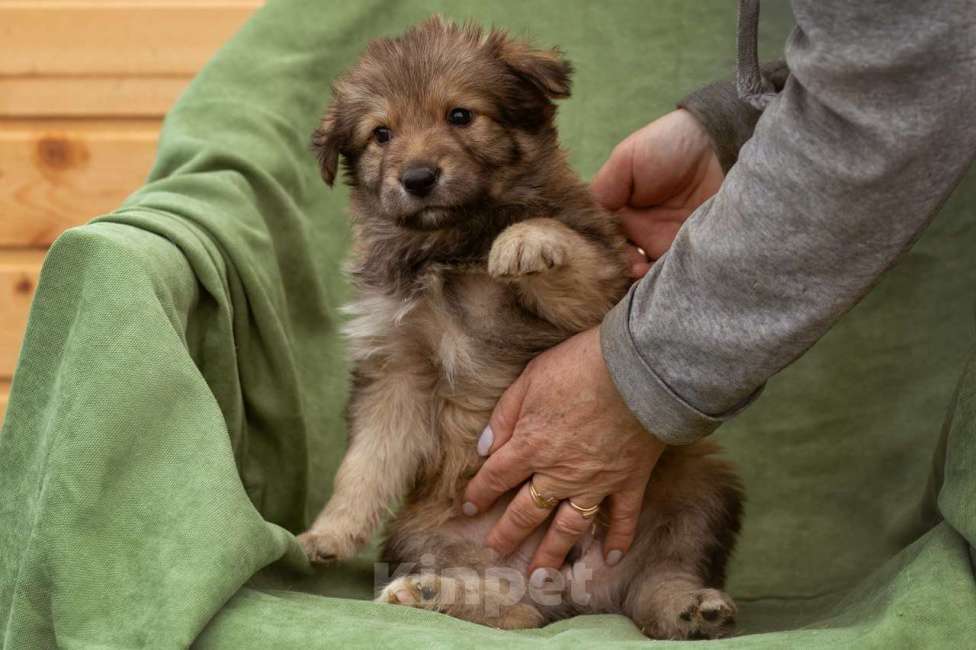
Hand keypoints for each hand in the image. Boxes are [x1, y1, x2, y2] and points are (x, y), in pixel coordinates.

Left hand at [462, 327, 664, 576]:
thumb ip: (505, 415)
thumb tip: (483, 447)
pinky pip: (621, 519)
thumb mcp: (530, 379)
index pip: (496, 477)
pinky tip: (607, 559)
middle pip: (526, 511)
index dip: (479, 494)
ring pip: (568, 526)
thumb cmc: (580, 366)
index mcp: (530, 446)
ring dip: (551, 552)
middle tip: (495, 551)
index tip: (468, 509)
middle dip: (508, 534)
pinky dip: (616, 540)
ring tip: (539, 575)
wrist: (637, 370)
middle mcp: (558, 473)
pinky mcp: (629, 482)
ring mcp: (595, 482)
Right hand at [592, 109, 723, 277]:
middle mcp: (636, 230)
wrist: (719, 145)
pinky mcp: (686, 250)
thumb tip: (588, 223)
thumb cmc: (668, 145)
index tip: (597, 254)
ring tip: (638, 270)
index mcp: (618, 209)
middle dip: (614, 268)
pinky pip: (667, 271)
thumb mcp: (627, 158)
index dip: (594, 249)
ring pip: (640, 271)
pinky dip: (658, 277)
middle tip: (620, 265)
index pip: (598, 238)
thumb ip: (604, 189)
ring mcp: (661, 242)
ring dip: (635, 276)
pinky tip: (654, 273)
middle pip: (616, 260)